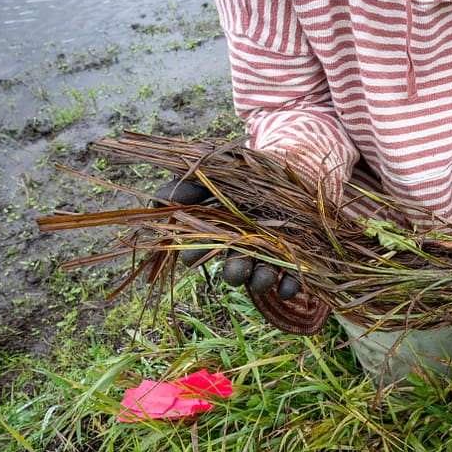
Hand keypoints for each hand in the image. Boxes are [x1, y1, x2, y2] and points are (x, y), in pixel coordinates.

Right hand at [153, 178, 301, 299]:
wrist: (291, 162)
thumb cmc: (246, 169)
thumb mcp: (214, 170)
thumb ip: (185, 185)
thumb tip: (155, 203)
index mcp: (222, 231)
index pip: (204, 249)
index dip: (196, 255)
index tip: (191, 257)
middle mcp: (244, 247)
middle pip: (235, 268)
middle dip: (234, 273)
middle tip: (235, 272)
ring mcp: (270, 252)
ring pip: (261, 276)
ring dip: (260, 281)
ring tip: (262, 278)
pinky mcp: (297, 256)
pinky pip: (292, 277)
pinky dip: (289, 286)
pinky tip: (287, 288)